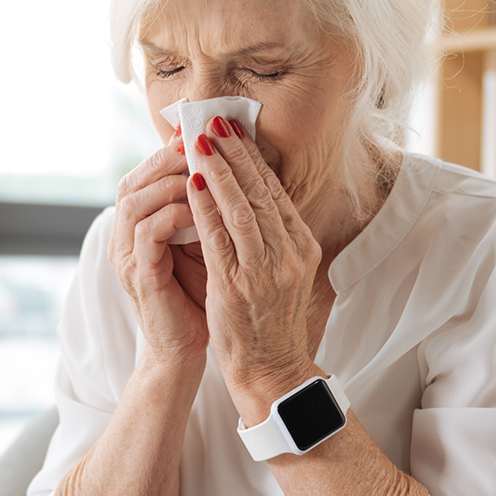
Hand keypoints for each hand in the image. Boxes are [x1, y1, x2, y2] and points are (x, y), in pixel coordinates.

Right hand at [111, 130, 208, 363]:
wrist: (187, 348)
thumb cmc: (199, 295)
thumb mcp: (204, 243)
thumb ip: (204, 210)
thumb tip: (229, 167)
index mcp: (138, 226)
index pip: (145, 175)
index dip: (169, 152)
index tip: (202, 134)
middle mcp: (124, 237)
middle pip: (134, 180)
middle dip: (167, 159)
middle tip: (200, 145)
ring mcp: (127, 256)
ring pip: (136, 201)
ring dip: (170, 183)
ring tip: (202, 173)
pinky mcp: (139, 275)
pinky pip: (147, 233)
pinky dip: (173, 215)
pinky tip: (201, 211)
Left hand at [186, 117, 321, 413]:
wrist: (272, 372)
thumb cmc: (270, 323)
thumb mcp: (283, 274)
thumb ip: (273, 239)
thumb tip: (254, 198)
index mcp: (301, 248)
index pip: (275, 192)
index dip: (253, 159)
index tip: (234, 132)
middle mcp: (289, 255)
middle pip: (260, 192)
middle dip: (235, 154)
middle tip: (214, 123)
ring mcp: (265, 272)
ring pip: (241, 208)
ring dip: (218, 171)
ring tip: (199, 143)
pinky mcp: (238, 287)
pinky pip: (219, 238)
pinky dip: (206, 208)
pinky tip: (193, 184)